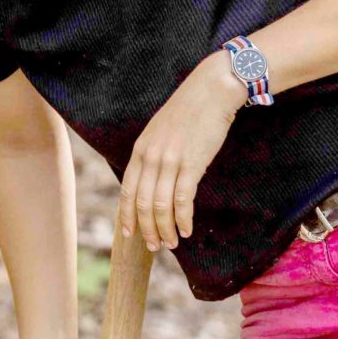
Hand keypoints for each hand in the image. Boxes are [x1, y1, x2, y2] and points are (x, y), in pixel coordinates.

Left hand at [119, 51, 244, 250]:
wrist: (210, 92)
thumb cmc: (188, 112)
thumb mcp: (160, 132)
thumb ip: (153, 155)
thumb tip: (152, 182)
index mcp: (141, 148)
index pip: (128, 189)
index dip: (127, 215)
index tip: (129, 233)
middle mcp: (151, 156)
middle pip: (143, 203)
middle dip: (147, 229)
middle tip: (154, 246)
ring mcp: (170, 160)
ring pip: (161, 206)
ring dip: (165, 229)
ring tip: (172, 243)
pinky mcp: (192, 163)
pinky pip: (182, 200)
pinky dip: (183, 219)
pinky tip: (187, 230)